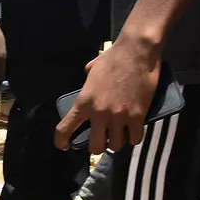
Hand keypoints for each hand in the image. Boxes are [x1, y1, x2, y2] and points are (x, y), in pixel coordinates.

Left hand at [54, 37, 161, 152]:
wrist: (136, 52)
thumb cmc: (113, 58)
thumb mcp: (91, 71)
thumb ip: (87, 83)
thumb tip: (87, 85)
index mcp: (83, 102)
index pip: (65, 129)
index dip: (62, 141)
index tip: (64, 146)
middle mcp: (99, 113)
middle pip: (95, 147)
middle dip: (97, 147)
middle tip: (101, 141)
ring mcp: (119, 116)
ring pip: (116, 145)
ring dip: (117, 142)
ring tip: (119, 135)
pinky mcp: (138, 116)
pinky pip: (135, 138)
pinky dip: (134, 137)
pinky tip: (133, 132)